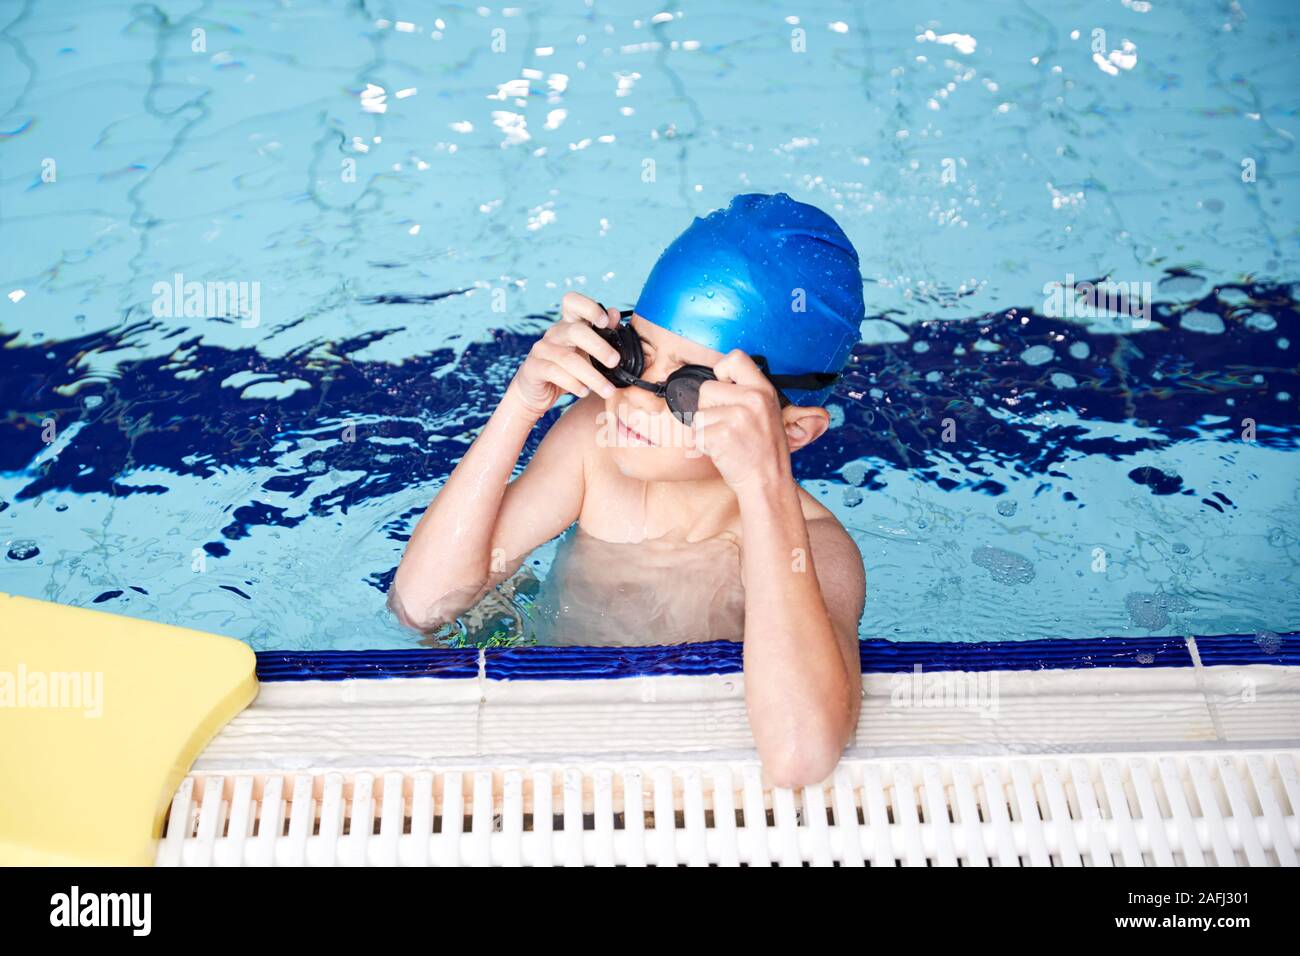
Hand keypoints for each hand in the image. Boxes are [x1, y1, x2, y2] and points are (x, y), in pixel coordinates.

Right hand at [506, 292, 622, 418]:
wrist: (538, 391)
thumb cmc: (569, 369)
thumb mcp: (588, 353)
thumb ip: (603, 335)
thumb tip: (615, 314)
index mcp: (569, 324)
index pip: (573, 302)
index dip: (590, 308)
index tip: (606, 322)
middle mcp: (555, 333)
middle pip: (576, 331)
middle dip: (599, 347)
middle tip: (615, 362)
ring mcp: (542, 349)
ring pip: (568, 359)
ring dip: (592, 376)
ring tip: (608, 390)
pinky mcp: (533, 367)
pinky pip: (555, 373)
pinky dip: (573, 384)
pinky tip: (584, 392)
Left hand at [690, 350, 792, 490]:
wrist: (768, 482)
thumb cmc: (765, 451)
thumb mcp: (769, 413)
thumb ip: (747, 394)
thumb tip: (721, 380)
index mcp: (764, 390)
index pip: (735, 358)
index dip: (722, 371)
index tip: (724, 385)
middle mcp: (752, 399)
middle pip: (707, 388)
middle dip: (709, 408)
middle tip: (728, 427)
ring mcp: (737, 417)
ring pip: (699, 413)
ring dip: (706, 429)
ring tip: (728, 441)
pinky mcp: (721, 435)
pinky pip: (697, 433)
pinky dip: (704, 446)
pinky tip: (724, 451)